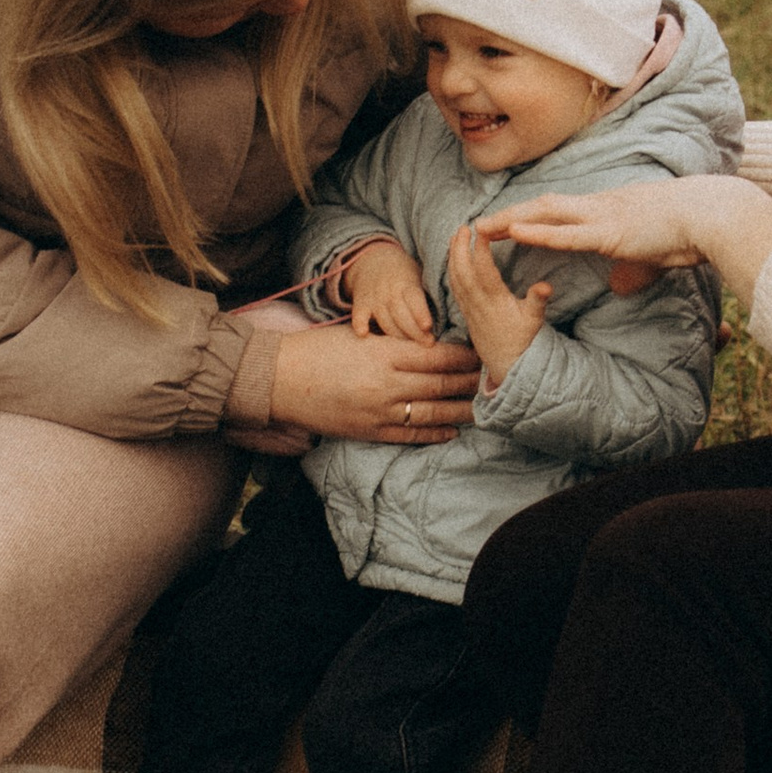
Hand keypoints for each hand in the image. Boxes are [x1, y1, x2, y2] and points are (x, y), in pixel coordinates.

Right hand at [268, 323, 480, 443]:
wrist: (278, 379)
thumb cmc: (316, 350)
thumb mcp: (359, 336)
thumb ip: (393, 344)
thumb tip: (429, 348)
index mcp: (384, 354)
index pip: (437, 356)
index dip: (465, 357)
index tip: (482, 354)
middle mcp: (387, 384)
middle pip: (441, 384)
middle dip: (470, 383)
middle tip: (493, 380)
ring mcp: (379, 412)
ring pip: (432, 413)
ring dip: (460, 411)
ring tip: (482, 409)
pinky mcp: (369, 432)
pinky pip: (410, 436)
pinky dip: (434, 434)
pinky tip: (451, 431)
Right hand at [338, 237, 433, 340]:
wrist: (374, 260)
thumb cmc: (405, 275)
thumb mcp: (420, 276)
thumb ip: (430, 294)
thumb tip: (455, 312)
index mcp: (407, 283)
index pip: (414, 299)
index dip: (420, 313)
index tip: (428, 327)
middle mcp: (390, 290)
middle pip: (401, 316)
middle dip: (414, 333)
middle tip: (427, 345)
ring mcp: (374, 298)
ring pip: (385, 322)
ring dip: (397, 336)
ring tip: (409, 350)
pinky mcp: (361, 304)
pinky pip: (359, 316)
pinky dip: (359, 324)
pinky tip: (363, 334)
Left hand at [446, 221, 553, 386]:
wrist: (507, 364)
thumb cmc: (523, 341)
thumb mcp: (535, 321)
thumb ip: (538, 301)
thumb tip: (545, 285)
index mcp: (496, 302)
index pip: (484, 270)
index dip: (481, 249)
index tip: (483, 230)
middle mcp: (478, 303)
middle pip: (463, 271)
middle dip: (460, 247)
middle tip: (464, 227)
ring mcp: (469, 308)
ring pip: (455, 278)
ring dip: (453, 255)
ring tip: (456, 236)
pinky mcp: (466, 312)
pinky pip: (454, 287)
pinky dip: (452, 269)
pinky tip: (454, 258)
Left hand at [481, 173, 771, 305]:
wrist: (712, 216)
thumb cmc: (688, 233)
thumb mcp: (654, 254)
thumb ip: (633, 268)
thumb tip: (620, 285)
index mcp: (608, 210)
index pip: (560, 211)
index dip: (529, 216)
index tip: (502, 223)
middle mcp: (599, 207)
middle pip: (543, 206)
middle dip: (508, 215)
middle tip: (475, 225)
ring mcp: (603, 216)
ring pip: (546, 214)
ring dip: (511, 220)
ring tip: (479, 229)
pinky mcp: (611, 232)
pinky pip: (566, 231)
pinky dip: (537, 231)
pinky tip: (512, 231)